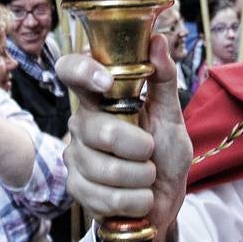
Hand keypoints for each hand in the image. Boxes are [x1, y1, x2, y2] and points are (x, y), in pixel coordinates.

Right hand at [58, 34, 190, 241]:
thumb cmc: (165, 156)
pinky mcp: (76, 189)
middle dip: (138, 147)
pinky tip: (137, 197)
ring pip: (106, 169)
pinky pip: (107, 196)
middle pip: (99, 130)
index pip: (71, 71)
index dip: (83, 71)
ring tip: (146, 176)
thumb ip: (164, 80)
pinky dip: (135, 200)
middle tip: (149, 152)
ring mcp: (75, 157)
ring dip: (141, 177)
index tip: (107, 83)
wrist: (165, 201)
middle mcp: (81, 124)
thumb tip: (157, 40)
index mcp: (99, 99)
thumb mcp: (171, 116)